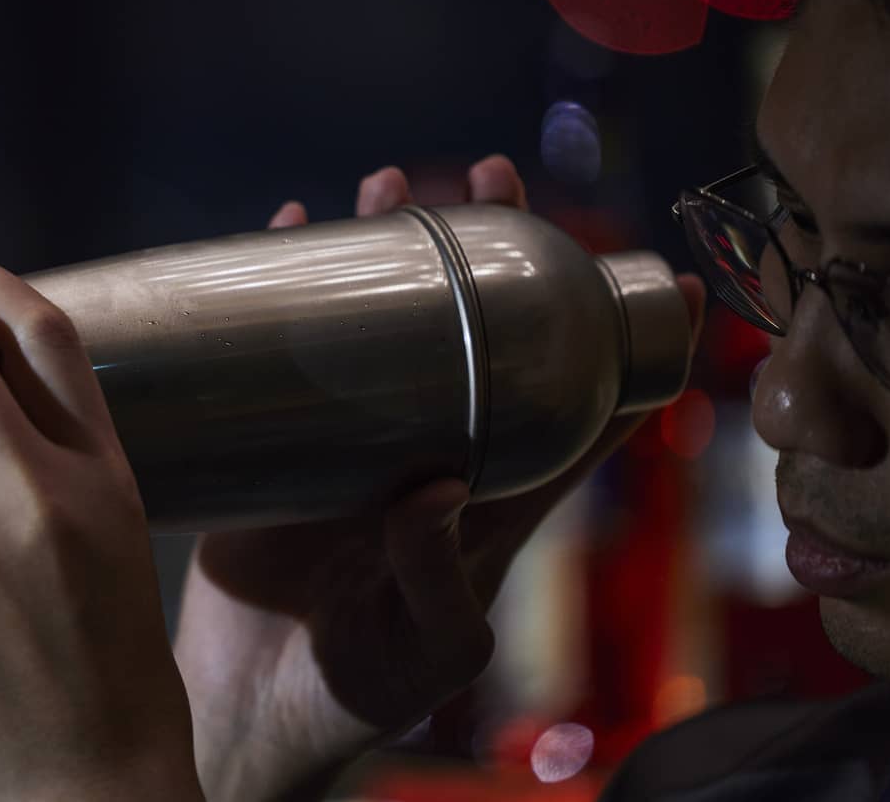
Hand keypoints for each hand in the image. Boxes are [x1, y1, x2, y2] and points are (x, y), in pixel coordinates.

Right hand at [173, 158, 706, 800]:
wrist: (252, 709)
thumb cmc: (357, 694)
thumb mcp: (424, 651)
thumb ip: (437, 581)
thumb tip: (433, 487)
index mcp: (493, 502)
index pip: (577, 409)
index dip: (613, 339)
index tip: (637, 265)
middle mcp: (433, 454)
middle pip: (480, 333)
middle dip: (493, 254)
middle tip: (493, 179)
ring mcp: (360, 443)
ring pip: (388, 324)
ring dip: (392, 250)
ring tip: (386, 184)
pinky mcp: (288, 443)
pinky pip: (296, 350)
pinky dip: (290, 289)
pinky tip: (287, 232)